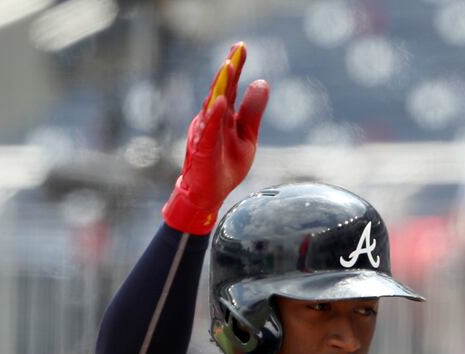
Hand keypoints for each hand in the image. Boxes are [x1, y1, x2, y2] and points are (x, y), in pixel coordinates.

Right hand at [163, 42, 268, 234]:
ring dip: (220, 87)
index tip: (241, 46)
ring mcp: (205, 134)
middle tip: (237, 49)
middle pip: (220, 90)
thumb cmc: (226, 165)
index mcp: (224, 116)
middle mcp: (212, 120)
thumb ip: (253, 112)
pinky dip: (214, 117)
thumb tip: (262, 81)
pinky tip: (221, 102)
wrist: (210, 195)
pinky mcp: (202, 152)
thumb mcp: (247, 136)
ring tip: (229, 66)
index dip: (236, 66)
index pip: (231, 86)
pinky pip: (208, 132)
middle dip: (228, 69)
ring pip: (212, 106)